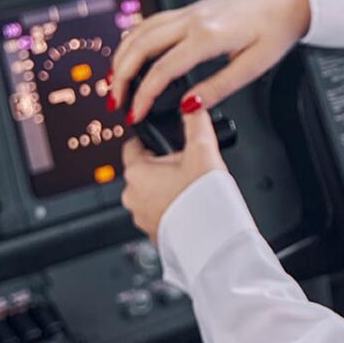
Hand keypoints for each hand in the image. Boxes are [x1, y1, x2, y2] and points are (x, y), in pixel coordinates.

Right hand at [109, 0, 310, 125]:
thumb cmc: (278, 27)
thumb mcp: (254, 66)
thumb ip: (219, 87)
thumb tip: (189, 107)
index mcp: (209, 35)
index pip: (163, 69)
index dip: (143, 95)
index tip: (135, 113)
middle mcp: (194, 18)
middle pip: (141, 46)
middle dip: (121, 76)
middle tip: (116, 102)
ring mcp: (191, 10)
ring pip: (141, 30)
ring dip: (123, 56)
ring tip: (117, 82)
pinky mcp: (193, 9)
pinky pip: (153, 22)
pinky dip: (135, 40)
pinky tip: (133, 54)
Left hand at [121, 102, 227, 244]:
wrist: (212, 239)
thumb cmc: (203, 198)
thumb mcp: (204, 149)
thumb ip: (196, 121)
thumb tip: (193, 103)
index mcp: (136, 171)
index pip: (133, 146)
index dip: (151, 139)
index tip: (166, 140)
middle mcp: (131, 195)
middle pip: (144, 170)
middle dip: (164, 165)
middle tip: (189, 165)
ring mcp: (140, 217)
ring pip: (150, 192)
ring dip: (166, 188)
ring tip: (192, 186)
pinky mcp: (152, 233)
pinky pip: (159, 212)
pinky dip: (171, 207)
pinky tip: (191, 204)